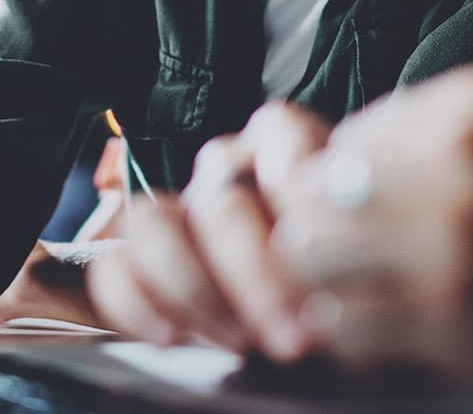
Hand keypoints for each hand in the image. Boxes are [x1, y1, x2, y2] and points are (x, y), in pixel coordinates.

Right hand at [86, 103, 330, 356]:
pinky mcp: (133, 263)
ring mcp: (177, 217)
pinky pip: (113, 268)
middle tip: (295, 332)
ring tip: (239, 342)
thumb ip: (351, 251)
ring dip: (194, 287)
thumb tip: (346, 284)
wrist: (297, 331)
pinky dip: (136, 302)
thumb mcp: (359, 265)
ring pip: (155, 221)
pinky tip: (171, 338)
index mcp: (284, 159)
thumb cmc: (339, 292)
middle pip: (221, 197)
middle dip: (254, 271)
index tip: (314, 222)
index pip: (277, 131)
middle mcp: (225, 179)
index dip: (292, 165)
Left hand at [268, 65, 472, 396]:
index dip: (335, 184)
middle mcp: (462, 160)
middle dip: (319, 236)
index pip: (344, 139)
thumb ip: (437, 135)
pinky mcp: (465, 321)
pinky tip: (400, 335)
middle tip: (352, 265)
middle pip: (312, 198)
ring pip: (313, 261)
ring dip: (329, 288)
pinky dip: (359, 337)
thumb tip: (323, 151)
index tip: (355, 214)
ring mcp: (460, 241)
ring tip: (372, 299)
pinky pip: (351, 327)